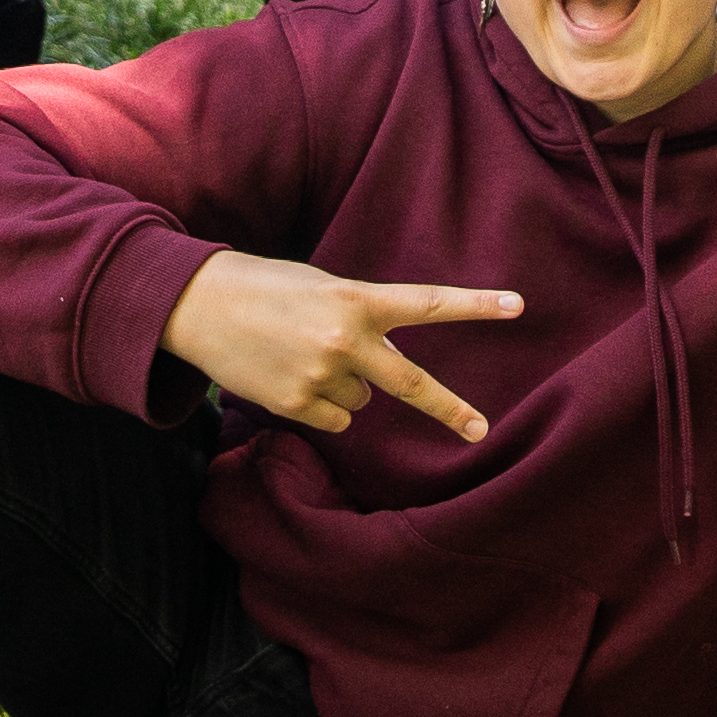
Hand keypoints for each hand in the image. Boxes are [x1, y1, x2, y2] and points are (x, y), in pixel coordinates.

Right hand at [158, 247, 521, 439]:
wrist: (197, 306)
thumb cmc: (265, 287)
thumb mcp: (320, 288)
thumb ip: (361, 320)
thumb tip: (383, 377)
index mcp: (356, 298)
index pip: (428, 304)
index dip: (476, 305)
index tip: (518, 305)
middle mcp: (345, 340)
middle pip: (411, 384)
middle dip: (449, 409)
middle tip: (479, 430)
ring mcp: (320, 377)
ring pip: (362, 402)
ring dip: (344, 385)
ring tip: (301, 354)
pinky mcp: (295, 405)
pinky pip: (333, 420)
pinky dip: (319, 405)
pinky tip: (288, 376)